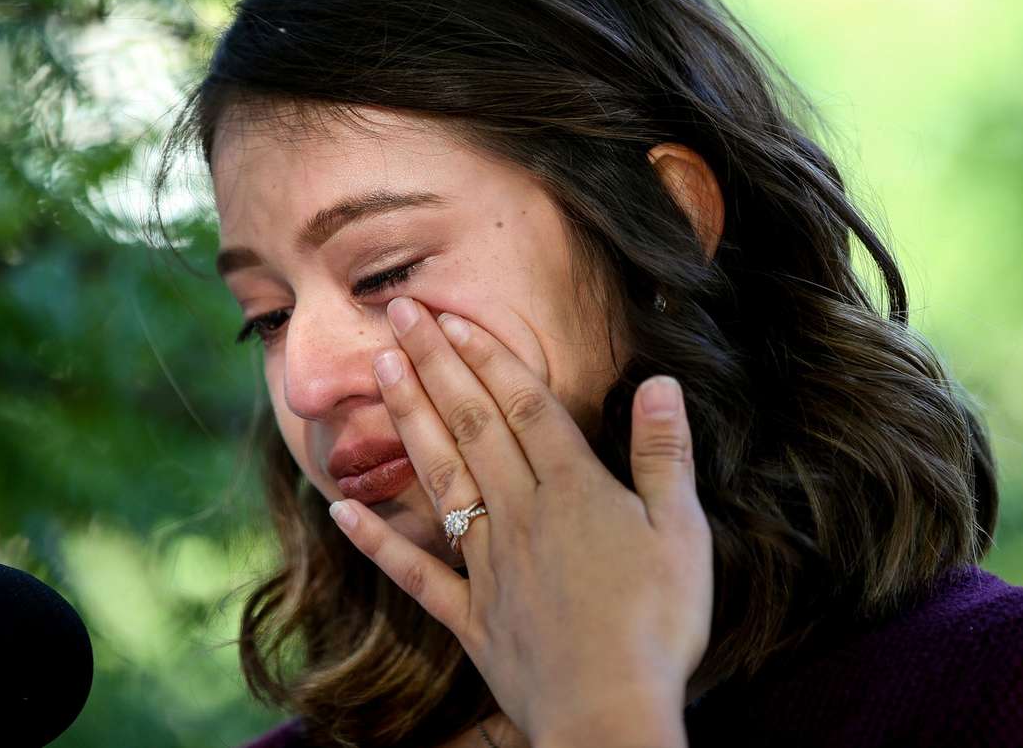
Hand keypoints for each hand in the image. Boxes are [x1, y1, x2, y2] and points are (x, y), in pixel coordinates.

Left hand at [327, 295, 712, 746]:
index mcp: (572, 489)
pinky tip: (340, 511)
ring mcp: (487, 563)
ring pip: (439, 478)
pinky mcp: (470, 616)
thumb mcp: (682, 532)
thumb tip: (661, 383)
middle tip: (396, 314)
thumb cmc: (657, 623)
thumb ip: (663, 455)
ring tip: (377, 373)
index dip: (487, 356)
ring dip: (407, 421)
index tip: (450, 315)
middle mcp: (519, 513)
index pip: (523, 406)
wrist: (609, 713)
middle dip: (434, 365)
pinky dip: (377, 542)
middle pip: (472, 425)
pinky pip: (415, 574)